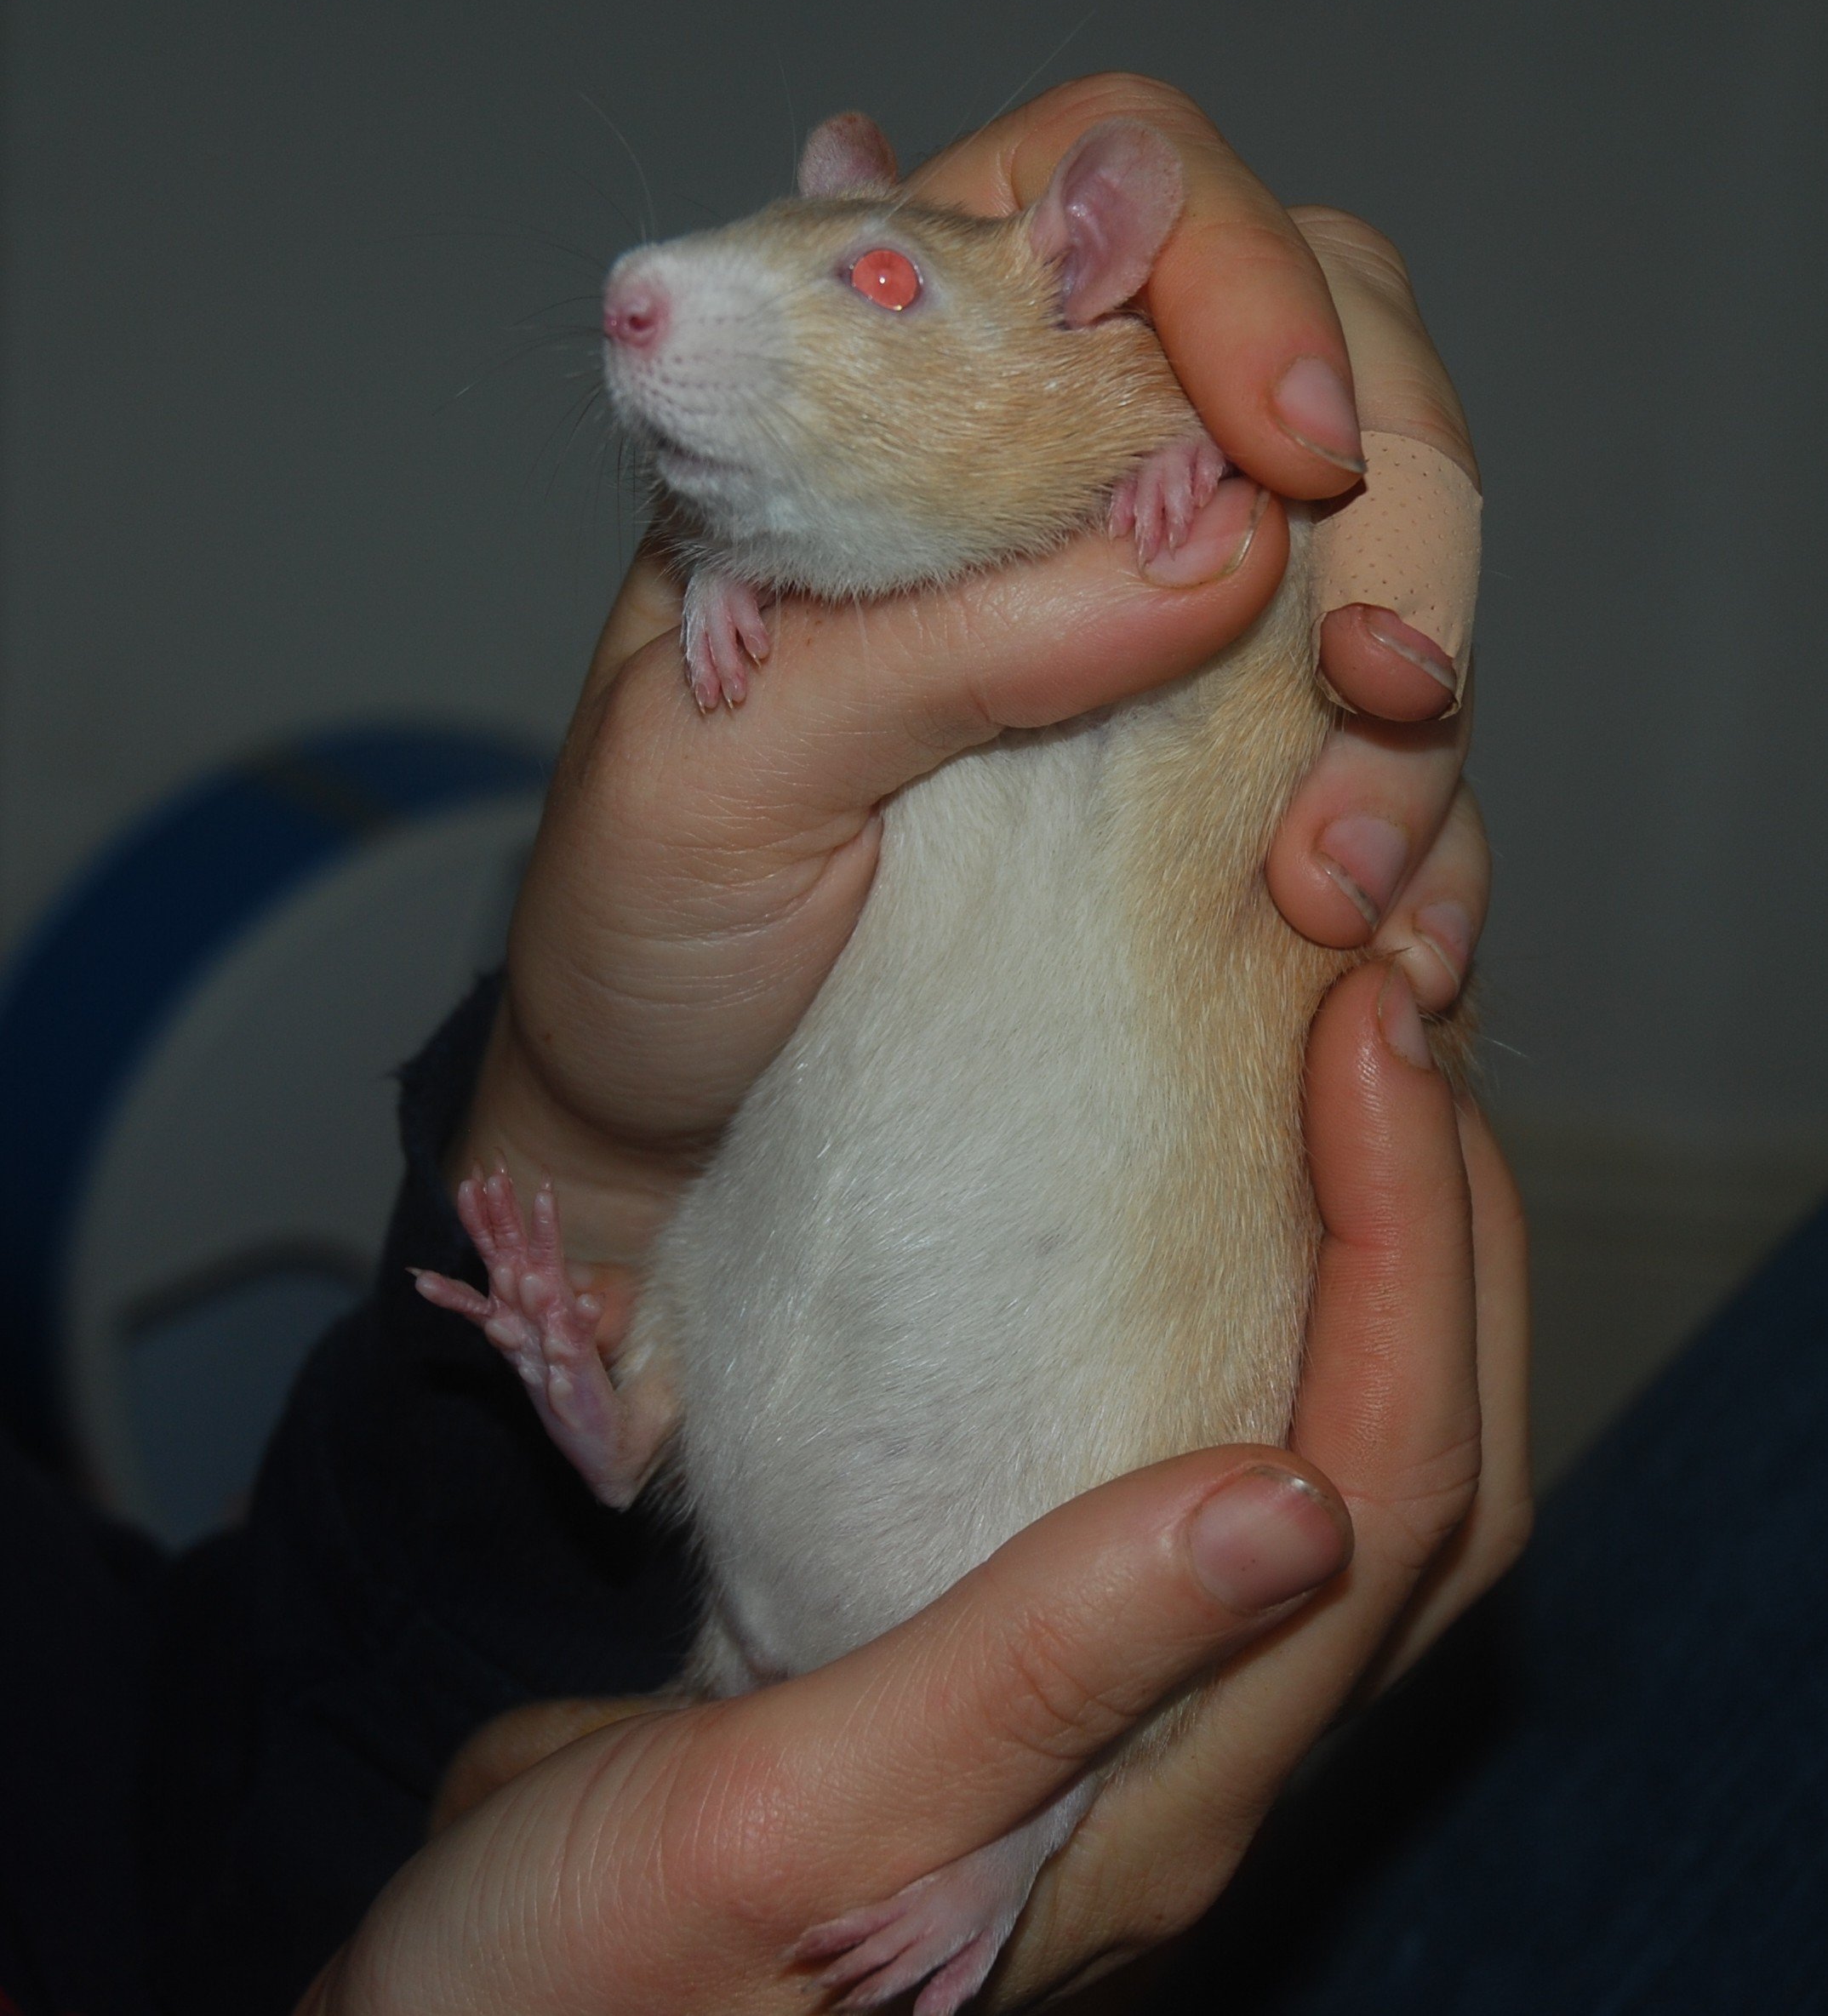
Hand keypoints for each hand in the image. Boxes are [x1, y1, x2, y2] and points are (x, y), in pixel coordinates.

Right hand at [304, 963, 1527, 2015]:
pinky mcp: (1055, 1652)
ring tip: (1332, 1070)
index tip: (1360, 1039)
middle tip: (1383, 1009)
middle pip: (1424, 1464)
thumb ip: (1032, 1676)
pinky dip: (1267, 1302)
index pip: (1387, 1490)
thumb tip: (1292, 1508)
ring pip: (1353, 1452)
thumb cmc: (598, 1968)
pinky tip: (1207, 1200)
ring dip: (1379, 1253)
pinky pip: (1232, 1447)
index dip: (1408, 1250)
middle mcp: (1188, 1759)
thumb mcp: (783, 1818)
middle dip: (1440, 1224)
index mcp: (1156, 1804)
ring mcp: (1132, 1704)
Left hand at [457, 72, 1486, 1273]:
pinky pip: (1392, 768)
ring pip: (1395, 563)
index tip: (1280, 447)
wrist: (658, 1112)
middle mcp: (1056, 487)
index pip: (1115, 190)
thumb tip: (1219, 540)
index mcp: (901, 399)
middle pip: (1331, 354)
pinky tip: (1377, 946)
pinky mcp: (1219, 791)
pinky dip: (1428, 846)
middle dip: (1398, 504)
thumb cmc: (643, 917)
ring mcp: (1159, 639)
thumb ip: (940, 640)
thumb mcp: (721, 772)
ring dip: (1422, 712)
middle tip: (1375, 687)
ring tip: (1327, 889)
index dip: (1230, 267)